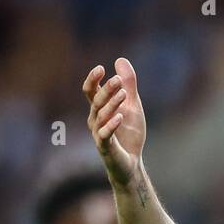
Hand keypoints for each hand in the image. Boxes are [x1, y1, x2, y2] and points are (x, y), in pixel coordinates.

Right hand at [83, 57, 145, 186]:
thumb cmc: (129, 134)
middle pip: (96, 101)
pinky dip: (112, 125)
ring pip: (101, 116)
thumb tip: (120, 60)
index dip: (93, 79)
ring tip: (124, 94)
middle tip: (118, 80)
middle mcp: (95, 120)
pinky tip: (120, 116)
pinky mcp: (105, 148)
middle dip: (106, 89)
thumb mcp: (132, 105)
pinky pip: (105, 135)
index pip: (90, 91)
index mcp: (99, 109)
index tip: (101, 68)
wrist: (132, 163)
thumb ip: (129, 84)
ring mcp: (98, 134)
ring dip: (112, 103)